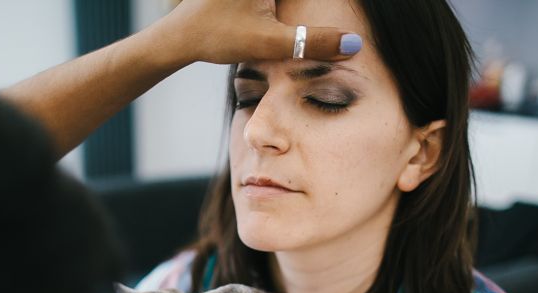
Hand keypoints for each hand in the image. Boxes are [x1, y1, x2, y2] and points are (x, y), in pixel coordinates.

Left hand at [154, 0, 362, 65]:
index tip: (349, 6)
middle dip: (313, 6)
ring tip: (297, 3)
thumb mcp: (272, 42)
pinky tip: (277, 18)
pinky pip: (275, 0)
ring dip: (296, 8)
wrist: (181, 37)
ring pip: (287, 0)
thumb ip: (315, 41)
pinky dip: (285, 7)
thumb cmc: (221, 36)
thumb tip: (356, 45)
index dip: (332, 1)